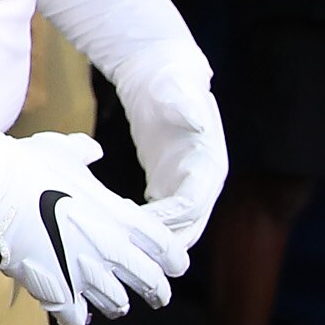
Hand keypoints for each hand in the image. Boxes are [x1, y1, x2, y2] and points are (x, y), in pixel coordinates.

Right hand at [0, 132, 188, 324]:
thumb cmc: (30, 166)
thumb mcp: (65, 151)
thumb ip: (85, 153)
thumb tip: (92, 150)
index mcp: (122, 218)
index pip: (168, 249)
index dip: (175, 261)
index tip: (174, 266)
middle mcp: (112, 251)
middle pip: (151, 284)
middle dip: (156, 291)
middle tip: (156, 296)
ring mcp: (85, 275)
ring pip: (117, 305)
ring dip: (116, 304)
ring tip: (113, 304)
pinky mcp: (56, 292)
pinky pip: (76, 319)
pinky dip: (77, 318)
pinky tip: (74, 313)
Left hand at [121, 67, 227, 246]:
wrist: (162, 79)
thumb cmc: (171, 82)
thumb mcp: (177, 90)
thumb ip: (185, 106)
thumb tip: (195, 121)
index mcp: (210, 165)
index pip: (192, 205)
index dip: (167, 219)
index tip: (135, 222)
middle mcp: (204, 184)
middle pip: (187, 228)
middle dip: (159, 241)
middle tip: (122, 245)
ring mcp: (187, 188)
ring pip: (175, 230)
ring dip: (151, 241)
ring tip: (116, 242)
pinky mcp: (167, 188)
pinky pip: (159, 219)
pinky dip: (141, 228)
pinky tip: (114, 226)